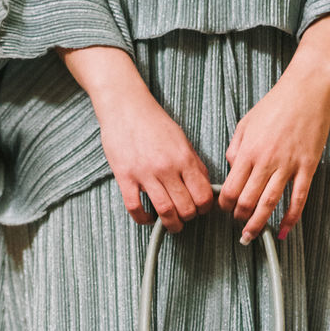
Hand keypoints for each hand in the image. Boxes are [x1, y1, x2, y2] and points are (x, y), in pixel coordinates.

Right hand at [97, 82, 213, 232]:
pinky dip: (143, 219)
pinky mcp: (124, 177)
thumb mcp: (182, 140)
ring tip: (172, 224)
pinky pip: (135, 208)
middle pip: (185, 208)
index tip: (201, 209)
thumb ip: (194, 164)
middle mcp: (166, 168)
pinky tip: (148, 218)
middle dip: (189, 218)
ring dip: (171, 224)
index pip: (202, 196)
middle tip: (186, 216)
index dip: (205, 208)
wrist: (125, 106)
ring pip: (164, 211)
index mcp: (183, 158)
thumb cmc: (155, 123)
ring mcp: (144, 173)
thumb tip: (205, 187)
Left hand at [218, 70, 329, 243]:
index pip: (231, 188)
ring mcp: (288, 165)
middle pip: (247, 200)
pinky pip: (298, 198)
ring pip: (270, 203)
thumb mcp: (246, 123)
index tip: (226, 210)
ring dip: (259, 223)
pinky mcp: (307, 167)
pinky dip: (291, 217)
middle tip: (239, 225)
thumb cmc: (275, 104)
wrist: (306, 90)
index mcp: (248, 151)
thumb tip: (231, 169)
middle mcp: (266, 161)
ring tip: (252, 235)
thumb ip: (236, 148)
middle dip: (240, 218)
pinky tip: (284, 229)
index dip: (225, 204)